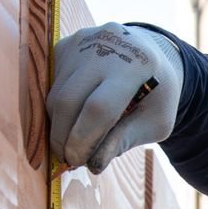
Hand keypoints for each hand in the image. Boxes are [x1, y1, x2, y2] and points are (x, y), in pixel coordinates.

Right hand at [47, 23, 183, 173]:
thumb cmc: (156, 94)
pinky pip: (51, 84)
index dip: (84, 139)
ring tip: (71, 143)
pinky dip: (57, 109)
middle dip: (63, 137)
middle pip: (69, 100)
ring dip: (58, 125)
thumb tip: (93, 165)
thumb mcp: (156, 122)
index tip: (77, 161)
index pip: (99, 107)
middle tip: (68, 159)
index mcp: (138, 65)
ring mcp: (82, 43)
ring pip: (55, 94)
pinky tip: (72, 118)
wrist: (149, 53)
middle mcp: (106, 47)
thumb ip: (125, 140)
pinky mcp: (65, 46)